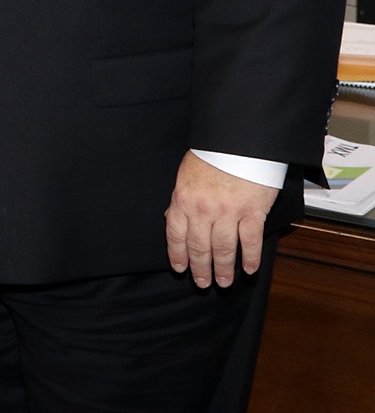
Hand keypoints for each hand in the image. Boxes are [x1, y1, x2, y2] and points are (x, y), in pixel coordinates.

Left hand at [165, 151, 276, 287]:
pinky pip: (250, 241)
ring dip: (224, 269)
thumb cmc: (212, 155)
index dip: (178, 255)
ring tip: (225, 282)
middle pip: (199, 247)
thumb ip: (180, 200)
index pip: (176, 235)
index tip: (181, 269)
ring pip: (223, 249)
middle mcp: (203, 210)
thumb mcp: (185, 176)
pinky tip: (249, 268)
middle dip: (201, 268)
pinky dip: (250, 258)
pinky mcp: (252, 212)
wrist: (239, 142)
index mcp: (183, 200)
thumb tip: (171, 219)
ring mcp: (228, 212)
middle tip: (203, 283)